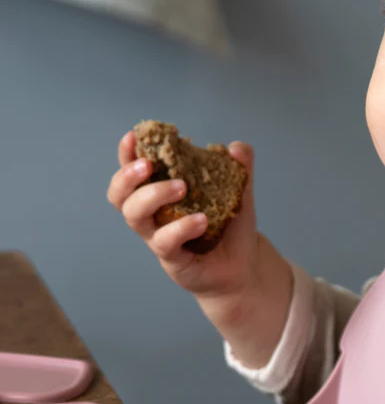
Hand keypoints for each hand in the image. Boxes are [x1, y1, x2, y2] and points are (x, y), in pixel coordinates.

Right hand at [107, 131, 260, 299]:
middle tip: (150, 164)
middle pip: (120, 195)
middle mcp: (153, 217)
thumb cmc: (231, 229)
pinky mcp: (172, 259)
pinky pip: (165, 241)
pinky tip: (201, 220)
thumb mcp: (239, 195)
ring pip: (135, 217)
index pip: (133, 172)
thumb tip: (238, 147)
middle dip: (128, 176)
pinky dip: (181, 227)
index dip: (126, 154)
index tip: (134, 136)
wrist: (245, 267)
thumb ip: (240, 169)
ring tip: (183, 188)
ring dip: (153, 195)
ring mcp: (159, 238)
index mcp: (161, 195)